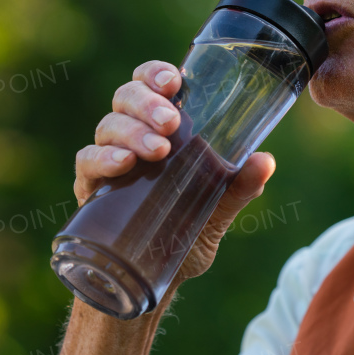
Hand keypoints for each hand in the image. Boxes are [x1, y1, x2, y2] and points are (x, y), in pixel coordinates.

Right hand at [73, 60, 275, 285]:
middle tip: (170, 122)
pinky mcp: (90, 188)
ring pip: (108, 125)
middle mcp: (131, 136)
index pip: (151, 84)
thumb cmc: (188, 233)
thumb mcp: (219, 209)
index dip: (156, 73)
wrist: (159, 281)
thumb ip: (239, 186)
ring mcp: (108, 159)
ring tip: (157, 151)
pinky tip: (122, 165)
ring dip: (132, 132)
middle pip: (126, 98)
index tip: (173, 82)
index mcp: (161, 129)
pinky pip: (87, 161)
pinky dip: (102, 158)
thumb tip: (266, 161)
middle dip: (147, 103)